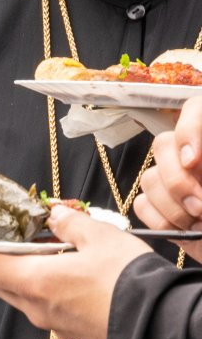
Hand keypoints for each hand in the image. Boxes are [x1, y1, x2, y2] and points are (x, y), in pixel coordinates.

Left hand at [0, 204, 148, 338]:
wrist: (162, 325)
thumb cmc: (131, 282)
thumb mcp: (102, 238)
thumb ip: (71, 225)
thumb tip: (54, 217)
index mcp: (33, 281)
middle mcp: (34, 305)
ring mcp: (50, 321)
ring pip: (20, 292)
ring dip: (19, 272)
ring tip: (39, 250)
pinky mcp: (67, 330)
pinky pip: (43, 303)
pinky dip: (43, 286)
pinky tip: (65, 272)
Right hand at [137, 95, 201, 228]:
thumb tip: (192, 167)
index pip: (195, 110)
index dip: (188, 131)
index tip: (192, 161)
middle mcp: (191, 152)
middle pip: (163, 144)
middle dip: (179, 180)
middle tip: (200, 206)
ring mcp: (170, 176)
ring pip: (150, 177)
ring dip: (173, 205)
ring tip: (199, 222)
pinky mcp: (157, 202)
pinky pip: (142, 204)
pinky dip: (162, 219)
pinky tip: (185, 229)